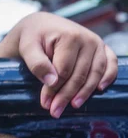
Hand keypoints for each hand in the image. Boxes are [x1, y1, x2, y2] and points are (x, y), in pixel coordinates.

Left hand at [0, 12, 117, 118]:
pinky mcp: (101, 47)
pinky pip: (110, 63)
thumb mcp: (27, 47)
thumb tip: (52, 81)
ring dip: (85, 92)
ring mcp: (97, 43)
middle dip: (66, 96)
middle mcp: (87, 39)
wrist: (41, 25)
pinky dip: (109, 77)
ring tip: (73, 106)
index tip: (44, 103)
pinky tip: (100, 90)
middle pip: (79, 75)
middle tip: (55, 112)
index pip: (64, 71)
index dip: (54, 89)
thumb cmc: (33, 37)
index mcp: (70, 37)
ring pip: (95, 73)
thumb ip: (37, 63)